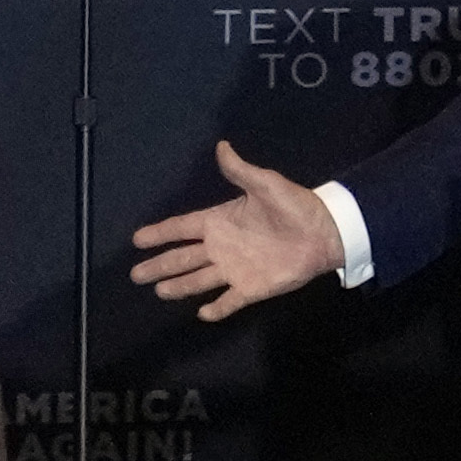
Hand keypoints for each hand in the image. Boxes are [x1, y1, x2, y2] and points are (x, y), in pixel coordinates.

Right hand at [124, 140, 346, 322]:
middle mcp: (221, 247)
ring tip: (159, 292)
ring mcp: (235, 269)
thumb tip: (222, 146)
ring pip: (199, 280)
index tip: (136, 239)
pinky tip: (202, 314)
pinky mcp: (253, 287)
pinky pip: (231, 300)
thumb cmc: (294, 206)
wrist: (325, 232)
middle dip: (159, 265)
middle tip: (135, 275)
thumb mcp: (265, 184)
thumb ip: (240, 170)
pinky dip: (217, 309)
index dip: (159, 233)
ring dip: (179, 286)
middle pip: (182, 258)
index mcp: (219, 221)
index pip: (181, 228)